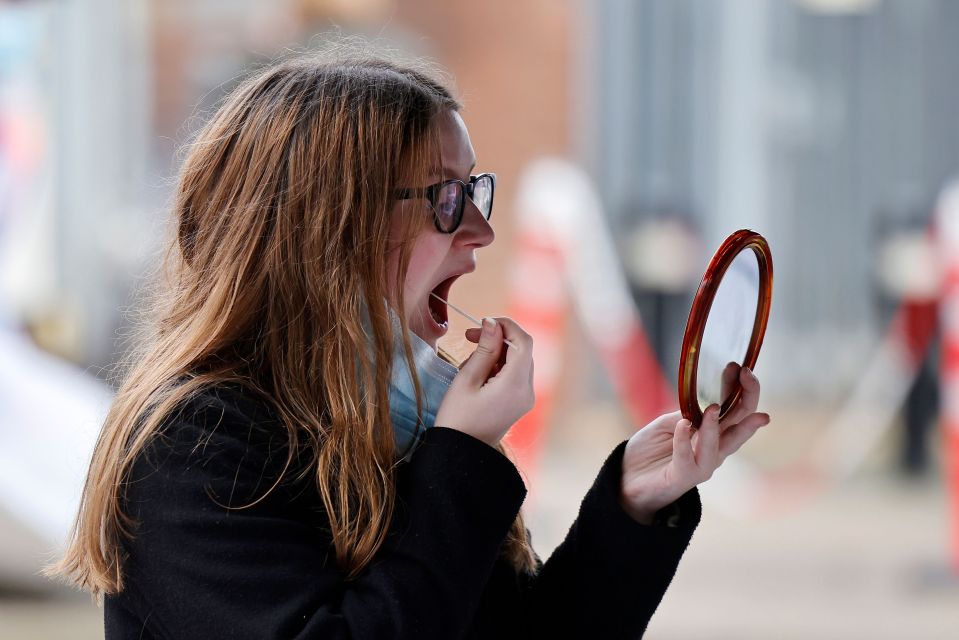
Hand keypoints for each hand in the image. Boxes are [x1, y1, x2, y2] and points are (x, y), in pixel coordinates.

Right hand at [433, 317, 534, 446]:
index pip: (523, 342)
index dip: (507, 326)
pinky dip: (500, 366)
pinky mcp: (520, 403)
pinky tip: (479, 374)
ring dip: (498, 353)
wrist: (460, 453)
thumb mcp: (466, 379)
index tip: (484, 323)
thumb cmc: (457, 418)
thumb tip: (493, 323)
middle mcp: (527, 392)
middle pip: (522, 350)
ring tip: (470, 363)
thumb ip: (484, 349)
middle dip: (499, 339)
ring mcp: (526, 399)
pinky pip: (515, 375)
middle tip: (471, 337)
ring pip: (519, 361)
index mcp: (514, 385)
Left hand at [619, 366, 769, 523]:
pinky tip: (683, 425)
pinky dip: (684, 441)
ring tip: (713, 407)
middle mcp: (714, 449)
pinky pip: (687, 459)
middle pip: (740, 425)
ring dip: (715, 425)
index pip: (736, 410)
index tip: (740, 367)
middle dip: (747, 398)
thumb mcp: (667, 423)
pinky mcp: (682, 477)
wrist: (627, 479)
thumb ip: (686, 414)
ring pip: (717, 446)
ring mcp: (701, 465)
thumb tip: (701, 405)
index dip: (742, 388)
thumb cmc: (650, 451)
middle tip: (746, 374)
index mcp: (713, 434)